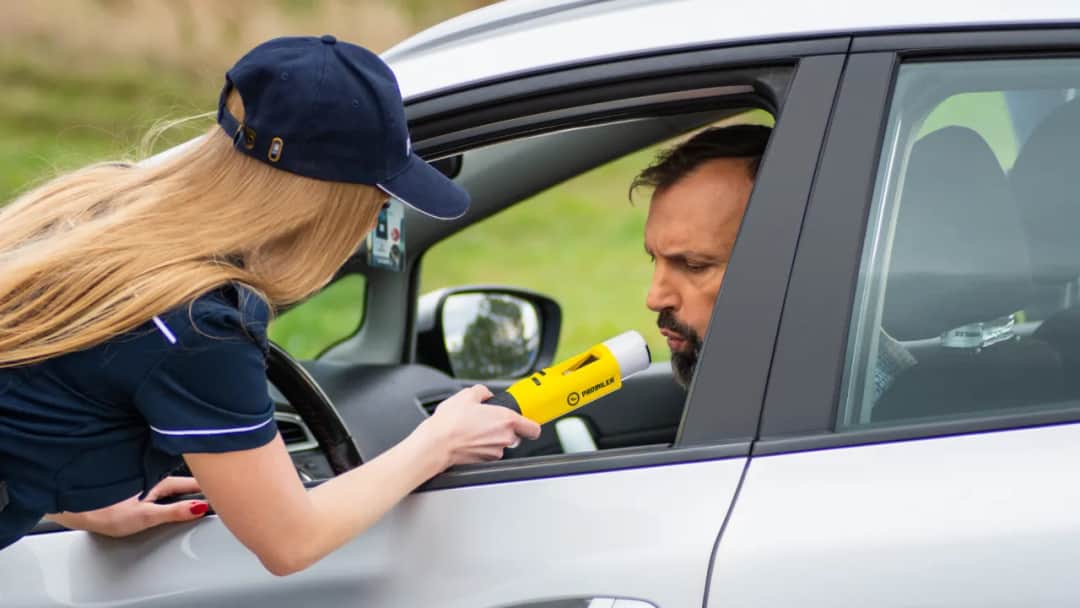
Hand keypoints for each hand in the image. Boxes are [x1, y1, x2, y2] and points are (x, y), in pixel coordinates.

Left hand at [45, 476, 208, 537]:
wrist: (75, 505)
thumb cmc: (104, 511)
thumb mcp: (144, 517)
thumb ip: (174, 512)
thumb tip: (199, 507)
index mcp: (158, 481)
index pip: (191, 482)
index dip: (208, 483)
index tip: (225, 481)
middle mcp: (152, 475)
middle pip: (182, 476)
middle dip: (200, 476)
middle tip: (219, 477)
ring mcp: (142, 476)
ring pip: (169, 475)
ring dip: (184, 477)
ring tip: (200, 478)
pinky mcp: (133, 481)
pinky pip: (158, 477)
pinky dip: (168, 478)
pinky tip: (168, 483)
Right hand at [420, 384, 541, 466]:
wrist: (436, 444)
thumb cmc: (450, 423)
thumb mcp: (467, 394)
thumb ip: (483, 392)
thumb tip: (485, 394)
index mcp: (506, 420)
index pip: (534, 428)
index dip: (531, 425)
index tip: (527, 422)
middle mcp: (505, 438)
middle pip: (516, 435)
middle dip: (506, 428)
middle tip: (490, 421)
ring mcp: (495, 451)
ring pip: (501, 443)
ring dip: (492, 437)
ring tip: (474, 429)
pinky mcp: (484, 460)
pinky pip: (489, 451)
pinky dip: (482, 446)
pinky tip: (469, 438)